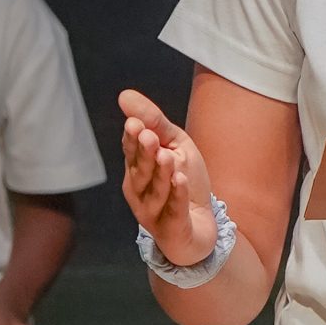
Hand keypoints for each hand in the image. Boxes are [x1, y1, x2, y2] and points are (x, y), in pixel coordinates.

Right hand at [119, 88, 217, 266]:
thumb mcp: (176, 146)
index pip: (132, 151)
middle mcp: (139, 191)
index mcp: (138, 169)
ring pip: (155, 192)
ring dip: (161, 174)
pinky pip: (174, 211)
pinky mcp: (171, 229)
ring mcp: (153, 213)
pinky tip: (181, 181)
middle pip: (140, 171)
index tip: (135, 123)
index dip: (133, 139)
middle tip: (149, 135)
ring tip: (167, 156)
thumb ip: (155, 123)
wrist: (201, 226)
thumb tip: (124, 95)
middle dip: (144, 153)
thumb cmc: (185, 184)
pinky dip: (177, 196)